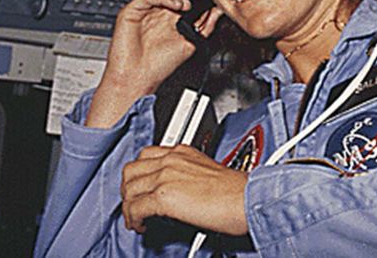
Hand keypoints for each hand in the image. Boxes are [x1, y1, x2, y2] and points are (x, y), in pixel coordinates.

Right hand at [85, 0, 223, 127]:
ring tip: (186, 4)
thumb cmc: (160, 65)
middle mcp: (161, 8)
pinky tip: (174, 6)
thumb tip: (219, 9)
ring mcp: (147, 7)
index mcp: (174, 13)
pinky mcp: (133, 10)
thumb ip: (205, 25)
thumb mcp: (191, 42)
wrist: (138, 78)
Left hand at [121, 145, 249, 235]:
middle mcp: (171, 160)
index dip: (139, 174)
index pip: (146, 156)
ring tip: (137, 219)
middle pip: (131, 170)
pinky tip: (142, 226)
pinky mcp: (164, 197)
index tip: (141, 187)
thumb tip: (176, 192)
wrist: (247, 199)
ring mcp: (166, 176)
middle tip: (134, 204)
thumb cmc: (237, 191)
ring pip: (129, 190)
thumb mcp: (207, 172)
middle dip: (128, 190)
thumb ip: (186, 174)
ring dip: (129, 207)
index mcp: (182, 151)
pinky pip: (135, 208)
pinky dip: (134, 219)